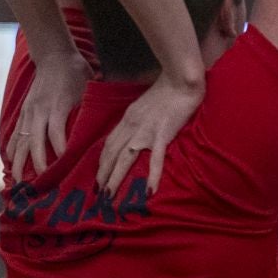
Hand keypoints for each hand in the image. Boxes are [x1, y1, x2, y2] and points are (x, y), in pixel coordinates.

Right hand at [8, 48, 87, 179]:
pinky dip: (12, 149)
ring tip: (17, 182)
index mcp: (58, 105)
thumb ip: (89, 109)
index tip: (65, 166)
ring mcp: (29, 112)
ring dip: (18, 162)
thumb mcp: (88, 87)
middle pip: (34, 141)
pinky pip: (15, 134)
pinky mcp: (24, 112)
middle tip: (40, 184)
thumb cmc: (75, 72)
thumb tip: (99, 132)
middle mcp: (40, 110)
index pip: (56, 133)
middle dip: (36, 163)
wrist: (53, 55)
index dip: (60, 150)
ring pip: (21, 141)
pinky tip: (11, 163)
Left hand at [98, 70, 201, 195]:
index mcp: (127, 118)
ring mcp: (146, 131)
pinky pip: (156, 159)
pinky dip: (152, 176)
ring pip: (125, 158)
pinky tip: (149, 191)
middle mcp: (131, 126)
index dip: (102, 161)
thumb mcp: (144, 105)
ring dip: (115, 178)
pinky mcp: (162, 134)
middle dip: (103, 174)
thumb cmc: (167, 91)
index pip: (109, 143)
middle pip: (111, 153)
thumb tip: (134, 133)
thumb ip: (138, 119)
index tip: (98, 175)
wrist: (181, 81)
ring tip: (109, 196)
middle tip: (97, 193)